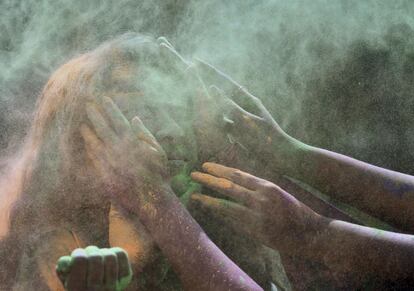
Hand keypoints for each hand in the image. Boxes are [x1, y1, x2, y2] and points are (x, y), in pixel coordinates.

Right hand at [56, 246, 131, 290]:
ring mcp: (113, 285)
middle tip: (88, 254)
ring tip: (99, 256)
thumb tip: (66, 260)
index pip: (80, 260)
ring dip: (102, 251)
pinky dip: (114, 251)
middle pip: (96, 257)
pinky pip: (120, 254)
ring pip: (109, 256)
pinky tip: (109, 258)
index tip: (77, 255)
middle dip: (91, 250)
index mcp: (77, 290)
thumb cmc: (80, 281)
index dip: (78, 253)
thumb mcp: (66, 276)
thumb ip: (63, 267)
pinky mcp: (126, 277)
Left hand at [80, 96, 168, 211]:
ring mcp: (111, 163)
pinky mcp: (105, 175)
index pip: (119, 121)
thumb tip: (134, 119)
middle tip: (87, 105)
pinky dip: (89, 150)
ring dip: (89, 132)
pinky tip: (87, 144)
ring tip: (82, 124)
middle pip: (104, 129)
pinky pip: (94, 160)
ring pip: (95, 143)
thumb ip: (145, 134)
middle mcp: (120, 151)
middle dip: (96, 116)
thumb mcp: (158, 152)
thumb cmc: (158, 175)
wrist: (152, 199)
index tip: (104, 99)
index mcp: (134, 142)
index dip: (111, 109)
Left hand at [191, 162, 322, 254]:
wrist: (311, 233)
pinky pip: (233, 222)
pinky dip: (220, 216)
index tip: (205, 165)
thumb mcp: (278, 192)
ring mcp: (258, 215)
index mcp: (267, 185)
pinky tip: (208, 212)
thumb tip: (236, 182)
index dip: (220, 169)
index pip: (238, 174)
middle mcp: (261, 198)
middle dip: (209, 180)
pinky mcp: (256, 231)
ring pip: (226, 205)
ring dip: (208, 200)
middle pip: (228, 186)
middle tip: (193, 174)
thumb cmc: (294, 211)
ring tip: (194, 195)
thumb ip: (258, 188)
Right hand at [192, 58, 303, 172]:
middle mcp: (243, 107)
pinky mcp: (240, 133)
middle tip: (189, 75)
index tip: (196, 61)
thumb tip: (212, 88)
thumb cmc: (266, 139)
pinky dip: (214, 123)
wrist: (282, 157)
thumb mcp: (246, 121)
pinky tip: (204, 125)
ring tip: (192, 98)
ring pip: (220, 109)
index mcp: (247, 100)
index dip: (210, 71)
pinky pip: (223, 124)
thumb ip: (229, 105)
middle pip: (221, 93)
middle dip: (206, 84)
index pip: (225, 81)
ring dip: (208, 105)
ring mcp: (241, 120)